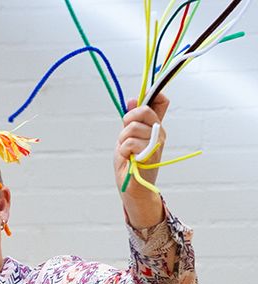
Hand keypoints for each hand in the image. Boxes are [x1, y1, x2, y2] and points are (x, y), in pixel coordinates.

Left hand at [114, 93, 169, 228]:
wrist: (132, 187)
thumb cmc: (129, 163)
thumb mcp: (127, 137)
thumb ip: (130, 120)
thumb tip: (131, 100)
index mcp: (155, 126)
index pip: (161, 101)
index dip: (151, 95)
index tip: (135, 105)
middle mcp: (160, 132)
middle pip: (143, 110)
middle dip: (127, 120)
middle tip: (125, 135)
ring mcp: (157, 143)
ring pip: (133, 128)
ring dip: (122, 140)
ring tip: (126, 151)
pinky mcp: (151, 154)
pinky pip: (130, 142)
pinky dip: (123, 150)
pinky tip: (128, 158)